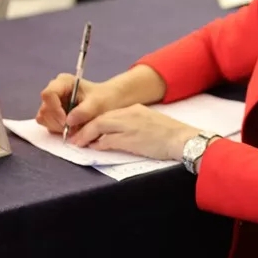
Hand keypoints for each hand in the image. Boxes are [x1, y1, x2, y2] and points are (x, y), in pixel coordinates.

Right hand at [36, 74, 119, 134]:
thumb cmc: (105, 98)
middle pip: (45, 109)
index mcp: (63, 82)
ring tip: (75, 127)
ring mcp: (53, 103)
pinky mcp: (53, 114)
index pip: (48, 94)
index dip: (55, 110)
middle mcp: (55, 91)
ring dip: (58, 127)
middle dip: (58, 122)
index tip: (66, 122)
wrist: (110, 102)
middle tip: (74, 128)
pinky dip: (59, 129)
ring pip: (44, 118)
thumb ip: (84, 111)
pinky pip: (48, 125)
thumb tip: (68, 121)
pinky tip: (73, 128)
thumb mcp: (98, 103)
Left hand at [69, 104, 201, 160]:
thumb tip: (115, 135)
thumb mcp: (149, 123)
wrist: (182, 139)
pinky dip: (97, 144)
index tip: (86, 129)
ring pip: (100, 127)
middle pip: (100, 119)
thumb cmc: (169, 134)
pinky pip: (107, 140)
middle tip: (75, 137)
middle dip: (85, 128)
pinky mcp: (129, 140)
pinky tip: (92, 148)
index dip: (94, 122)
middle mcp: (129, 114)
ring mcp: (128, 126)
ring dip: (86, 136)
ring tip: (78, 143)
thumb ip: (132, 125)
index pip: (109, 113)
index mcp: (135, 109)